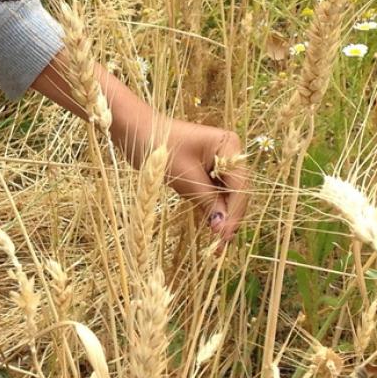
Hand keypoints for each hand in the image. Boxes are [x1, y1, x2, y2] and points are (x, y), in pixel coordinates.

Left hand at [151, 116, 248, 238]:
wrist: (136, 133)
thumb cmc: (161, 149)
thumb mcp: (186, 178)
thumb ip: (208, 202)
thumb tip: (223, 228)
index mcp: (229, 146)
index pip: (240, 185)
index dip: (235, 212)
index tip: (226, 235)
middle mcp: (229, 153)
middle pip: (237, 191)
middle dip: (230, 216)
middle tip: (221, 244)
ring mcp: (219, 162)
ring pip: (227, 194)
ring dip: (221, 215)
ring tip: (217, 242)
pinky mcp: (207, 170)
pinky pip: (214, 193)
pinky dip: (212, 208)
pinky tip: (211, 227)